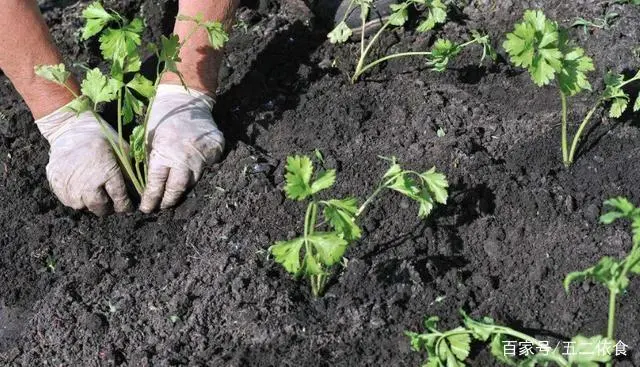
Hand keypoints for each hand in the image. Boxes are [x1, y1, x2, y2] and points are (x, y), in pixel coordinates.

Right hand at [35, 108, 132, 215]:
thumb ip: (129, 172)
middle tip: (111, 202)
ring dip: (91, 203)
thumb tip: (140, 191)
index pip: (119, 200)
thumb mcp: (121, 150)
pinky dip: (76, 198)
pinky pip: (68, 201)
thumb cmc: (100, 137)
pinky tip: (81, 188)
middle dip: (108, 208)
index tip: (127, 206)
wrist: (69, 128)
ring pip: (83, 207)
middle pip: (100, 208)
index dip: (125, 206)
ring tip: (95, 193)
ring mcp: (70, 186)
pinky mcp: (56, 184)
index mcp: (107, 174)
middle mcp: (87, 184)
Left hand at [139, 84, 223, 212]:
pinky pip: (207, 169)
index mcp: (164, 153)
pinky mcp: (215, 151)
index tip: (146, 208)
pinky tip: (191, 175)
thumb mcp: (149, 138)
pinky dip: (199, 173)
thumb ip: (152, 160)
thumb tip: (147, 184)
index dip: (151, 198)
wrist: (186, 100)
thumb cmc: (162, 117)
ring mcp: (202, 155)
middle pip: (177, 188)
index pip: (156, 184)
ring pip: (193, 181)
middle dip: (168, 200)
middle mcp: (184, 157)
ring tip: (174, 195)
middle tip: (161, 207)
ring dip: (183, 189)